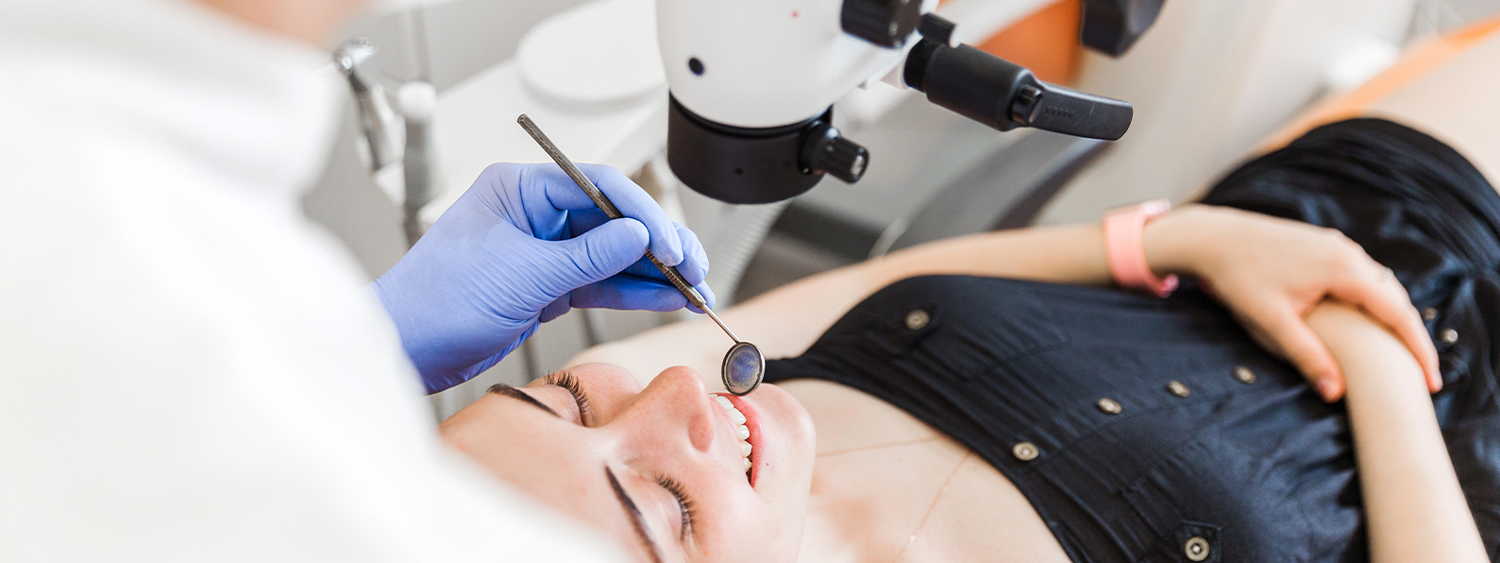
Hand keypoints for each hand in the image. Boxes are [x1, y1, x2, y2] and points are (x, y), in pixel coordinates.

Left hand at [372, 162, 712, 393]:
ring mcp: (543, 251)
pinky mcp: (546, 287)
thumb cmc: (436, 300)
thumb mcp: (522, 274)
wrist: (406, 347)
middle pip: (612, 220)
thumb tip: (636, 237)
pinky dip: (632, 292)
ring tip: (692, 288)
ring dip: (653, 272)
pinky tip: (664, 298)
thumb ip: (586, 257)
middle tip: (693, 266)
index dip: (641, 214)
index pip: (598, 186)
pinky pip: (600, 283)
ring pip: (612, 255)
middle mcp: (535, 214)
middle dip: (657, 244)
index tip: (670, 243)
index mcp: (520, 189)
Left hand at [1146, 205, 1438, 400]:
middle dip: (1410, 335)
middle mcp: (1347, 251)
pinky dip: (1372, 299)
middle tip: (1421, 374)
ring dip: (1392, 315)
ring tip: (1400, 352)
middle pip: (1394, 297)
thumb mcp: (1270, 322)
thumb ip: (1306, 355)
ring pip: (1379, 283)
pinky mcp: (1322, 244)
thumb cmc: (1238, 278)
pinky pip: (1360, 274)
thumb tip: (1335, 393)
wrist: (1212, 237)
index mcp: (1343, 269)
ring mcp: (1335, 244)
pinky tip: (1368, 320)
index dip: (1418, 348)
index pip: (1397, 312)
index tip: (1430, 379)